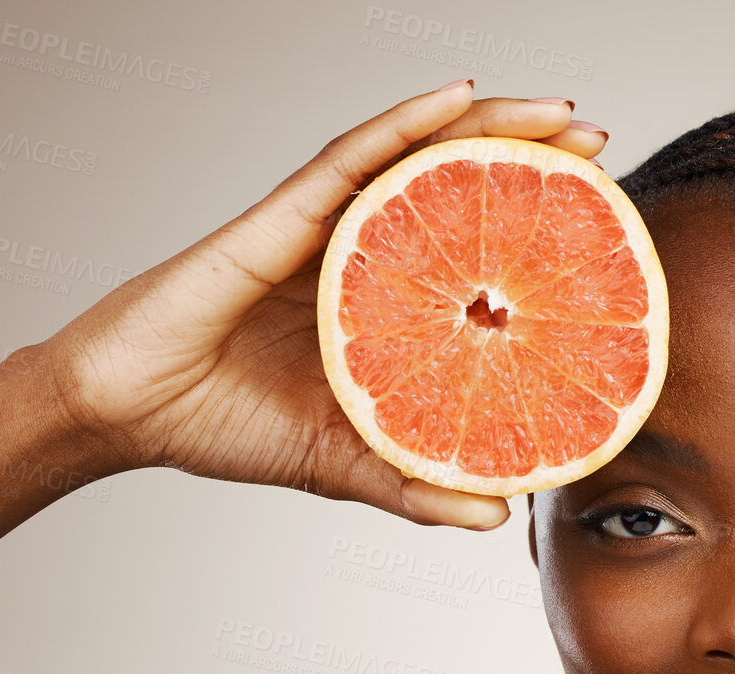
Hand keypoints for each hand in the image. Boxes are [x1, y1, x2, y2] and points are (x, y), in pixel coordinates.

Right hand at [37, 82, 606, 528]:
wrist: (130, 414)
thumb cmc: (228, 425)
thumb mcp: (347, 466)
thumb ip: (417, 484)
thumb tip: (498, 515)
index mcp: (383, 302)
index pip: (472, 249)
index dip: (533, 230)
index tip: (603, 224)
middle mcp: (362, 251)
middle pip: (461, 186)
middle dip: (534, 160)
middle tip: (601, 149)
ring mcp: (325, 227)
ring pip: (422, 155)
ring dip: (495, 126)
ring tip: (563, 115)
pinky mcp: (282, 217)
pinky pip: (354, 156)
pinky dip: (409, 123)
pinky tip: (461, 98)